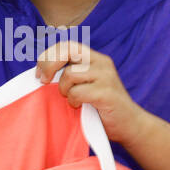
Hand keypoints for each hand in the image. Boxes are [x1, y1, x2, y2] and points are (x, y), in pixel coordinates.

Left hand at [35, 41, 150, 146]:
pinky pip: (77, 92)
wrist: (129, 125)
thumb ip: (69, 76)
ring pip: (70, 74)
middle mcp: (102, 63)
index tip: (39, 73)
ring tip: (72, 100)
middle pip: (67, 50)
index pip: (67, 45)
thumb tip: (40, 73)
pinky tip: (80, 106)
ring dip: (64, 90)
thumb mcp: (85, 85)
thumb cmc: (101, 108)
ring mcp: (106, 76)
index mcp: (95, 58)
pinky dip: (74, 101)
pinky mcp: (107, 92)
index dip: (48, 55)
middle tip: (44, 81)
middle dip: (49, 64)